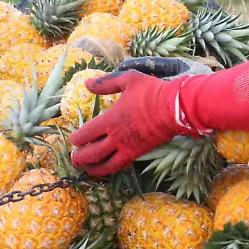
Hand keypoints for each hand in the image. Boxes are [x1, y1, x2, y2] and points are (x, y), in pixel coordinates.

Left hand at [68, 70, 185, 175]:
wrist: (175, 108)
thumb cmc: (151, 92)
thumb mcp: (127, 80)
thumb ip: (105, 83)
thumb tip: (86, 84)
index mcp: (110, 119)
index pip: (86, 134)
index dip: (76, 139)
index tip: (73, 140)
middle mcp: (116, 137)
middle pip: (92, 154)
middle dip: (80, 158)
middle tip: (74, 158)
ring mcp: (128, 147)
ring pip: (105, 165)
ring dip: (93, 168)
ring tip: (87, 169)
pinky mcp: (139, 153)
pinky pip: (121, 165)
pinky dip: (111, 169)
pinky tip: (107, 168)